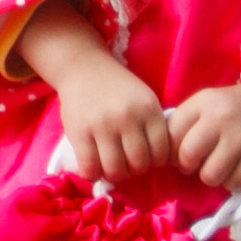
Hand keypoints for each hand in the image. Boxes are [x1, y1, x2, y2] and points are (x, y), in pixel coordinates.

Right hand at [17, 0, 170, 179]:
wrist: (83, 66)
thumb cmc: (117, 87)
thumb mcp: (143, 99)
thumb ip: (152, 127)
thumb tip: (160, 164)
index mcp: (148, 109)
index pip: (161, 153)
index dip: (155, 161)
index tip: (145, 157)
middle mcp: (127, 117)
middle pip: (139, 165)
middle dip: (134, 169)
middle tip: (127, 163)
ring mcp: (102, 125)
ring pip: (115, 170)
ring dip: (114, 174)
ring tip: (111, 165)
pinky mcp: (79, 131)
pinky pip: (89, 167)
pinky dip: (92, 174)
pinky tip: (93, 166)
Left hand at [165, 80, 240, 189]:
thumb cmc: (229, 108)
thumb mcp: (204, 104)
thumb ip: (183, 124)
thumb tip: (163, 156)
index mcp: (202, 104)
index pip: (172, 133)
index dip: (170, 150)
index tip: (176, 153)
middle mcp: (221, 119)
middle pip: (188, 155)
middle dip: (186, 166)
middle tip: (194, 164)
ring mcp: (240, 139)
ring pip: (210, 175)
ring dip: (209, 176)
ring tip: (214, 167)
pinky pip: (233, 183)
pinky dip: (229, 181)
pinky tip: (232, 169)